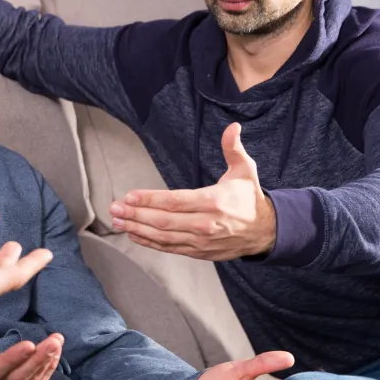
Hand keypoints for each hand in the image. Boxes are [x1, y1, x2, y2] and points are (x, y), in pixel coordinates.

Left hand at [109, 122, 275, 260]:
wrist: (265, 232)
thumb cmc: (249, 198)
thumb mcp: (245, 170)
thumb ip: (234, 149)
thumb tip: (232, 127)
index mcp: (214, 202)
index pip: (176, 201)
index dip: (151, 199)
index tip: (130, 195)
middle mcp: (206, 224)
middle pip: (164, 221)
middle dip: (136, 214)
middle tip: (114, 208)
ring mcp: (201, 241)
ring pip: (163, 236)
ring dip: (137, 228)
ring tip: (118, 220)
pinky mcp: (199, 252)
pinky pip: (169, 248)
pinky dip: (149, 242)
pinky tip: (133, 234)